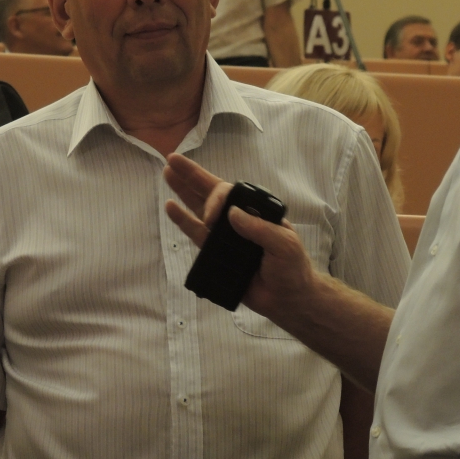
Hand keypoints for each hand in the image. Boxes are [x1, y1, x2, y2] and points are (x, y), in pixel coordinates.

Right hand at [162, 154, 319, 316]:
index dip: (215, 199)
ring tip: (167, 174)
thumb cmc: (292, 268)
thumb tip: (231, 214)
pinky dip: (182, 220)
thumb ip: (260, 229)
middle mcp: (238, 218)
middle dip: (192, 176)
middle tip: (172, 160)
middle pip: (211, 192)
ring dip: (182, 191)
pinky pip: (195, 234)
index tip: (212, 218)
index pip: (230, 195)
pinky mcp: (214, 254)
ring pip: (198, 208)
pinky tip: (170, 207)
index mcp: (256, 211)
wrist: (287, 298)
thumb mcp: (284, 244)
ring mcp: (224, 235)